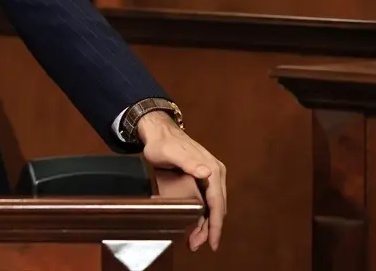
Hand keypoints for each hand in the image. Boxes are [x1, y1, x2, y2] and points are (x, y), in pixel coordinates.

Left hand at [137, 111, 226, 251]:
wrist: (158, 131)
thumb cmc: (162, 143)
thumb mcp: (172, 153)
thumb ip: (189, 163)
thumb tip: (209, 173)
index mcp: (213, 169)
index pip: (217, 202)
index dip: (216, 225)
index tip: (213, 242)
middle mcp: (215, 174)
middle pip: (216, 208)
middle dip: (209, 230)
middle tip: (195, 245)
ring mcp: (210, 177)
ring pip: (211, 207)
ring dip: (205, 225)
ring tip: (193, 241)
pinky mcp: (202, 179)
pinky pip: (206, 202)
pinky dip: (202, 216)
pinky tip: (194, 226)